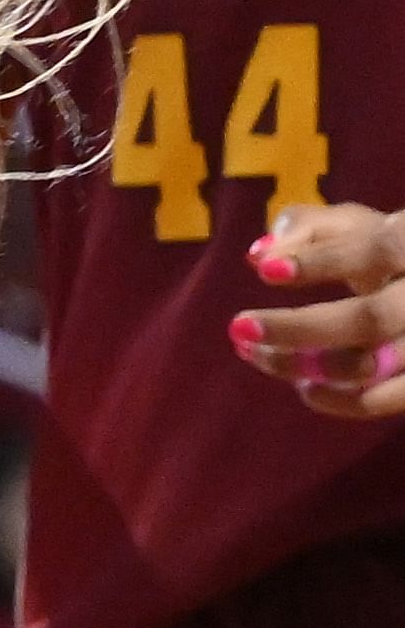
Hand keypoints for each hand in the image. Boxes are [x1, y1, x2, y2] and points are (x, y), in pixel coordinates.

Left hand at [236, 202, 404, 418]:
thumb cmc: (379, 249)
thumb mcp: (350, 226)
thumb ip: (304, 229)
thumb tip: (259, 256)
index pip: (373, 251)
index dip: (319, 262)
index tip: (266, 272)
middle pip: (371, 319)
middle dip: (300, 328)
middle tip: (239, 327)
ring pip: (374, 364)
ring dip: (309, 365)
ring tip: (258, 356)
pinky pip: (393, 399)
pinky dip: (347, 401)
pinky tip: (306, 389)